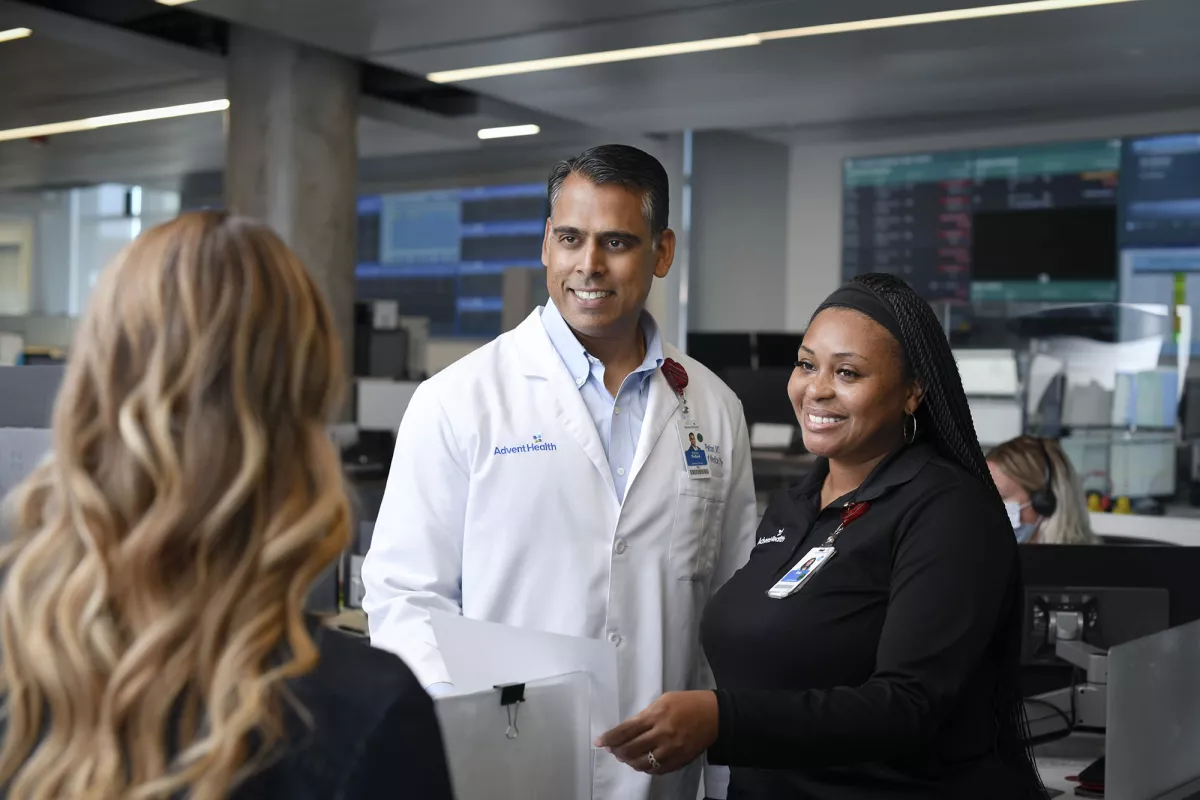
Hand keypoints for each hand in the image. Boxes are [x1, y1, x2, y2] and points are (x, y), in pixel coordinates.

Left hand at [596, 691, 718, 774]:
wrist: (714, 715)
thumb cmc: (686, 703)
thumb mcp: (663, 701)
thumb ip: (645, 715)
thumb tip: (627, 730)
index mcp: (656, 715)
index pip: (626, 730)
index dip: (610, 738)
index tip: (600, 742)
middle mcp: (662, 734)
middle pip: (631, 749)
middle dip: (617, 751)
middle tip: (612, 750)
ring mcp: (671, 750)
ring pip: (642, 763)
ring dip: (629, 761)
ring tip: (625, 757)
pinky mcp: (679, 761)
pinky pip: (657, 770)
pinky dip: (646, 768)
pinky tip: (641, 762)